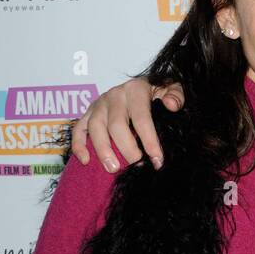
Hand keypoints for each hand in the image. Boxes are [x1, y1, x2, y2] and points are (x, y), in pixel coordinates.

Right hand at [70, 77, 185, 172]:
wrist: (142, 85)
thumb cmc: (157, 92)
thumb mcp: (171, 88)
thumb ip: (176, 95)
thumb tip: (171, 105)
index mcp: (135, 89)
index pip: (142, 118)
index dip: (149, 141)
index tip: (157, 160)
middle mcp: (115, 95)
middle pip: (116, 125)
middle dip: (126, 148)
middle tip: (137, 165)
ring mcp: (99, 104)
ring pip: (95, 127)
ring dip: (103, 150)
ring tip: (113, 168)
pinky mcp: (88, 113)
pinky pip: (79, 128)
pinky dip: (78, 144)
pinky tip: (86, 161)